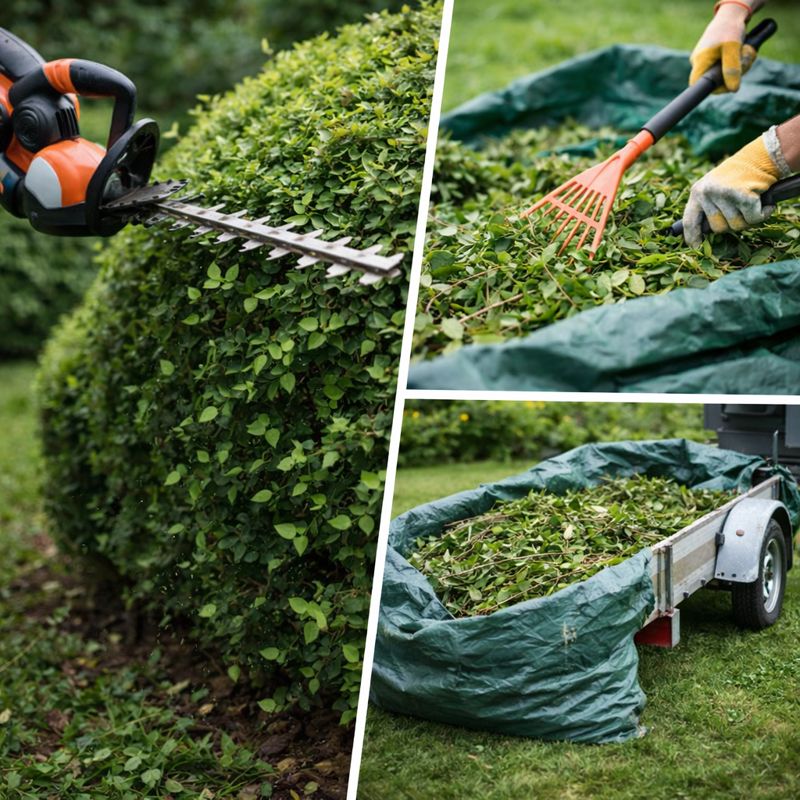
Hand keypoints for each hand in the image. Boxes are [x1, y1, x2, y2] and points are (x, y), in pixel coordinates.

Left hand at [682, 132, 784, 246]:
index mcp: (697, 192)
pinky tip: (765, 205)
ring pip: (736, 225)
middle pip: (718, 228)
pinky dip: (762, 214)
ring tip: (752, 204)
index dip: (692, 236)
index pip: (689, 221)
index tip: (696, 247)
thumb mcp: (714, 188)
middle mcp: (707, 192)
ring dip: (749, 219)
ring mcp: (724, 193)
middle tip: (742, 211)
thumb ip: (706, 206)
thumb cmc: (738, 176)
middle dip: (732, 225)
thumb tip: (702, 233)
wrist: (762, 156)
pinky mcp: (742, 195)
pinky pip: (752, 218)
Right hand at [689, 2, 756, 91]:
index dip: (715, 89)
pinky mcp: (713, 57)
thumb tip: (733, 89)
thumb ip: (732, 69)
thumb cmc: (730, 29)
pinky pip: (725, 66)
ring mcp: (705, 60)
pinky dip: (736, 61)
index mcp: (699, 62)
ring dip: (739, 66)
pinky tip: (741, 51)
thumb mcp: (733, 49)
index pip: (699, 86)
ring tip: (745, 51)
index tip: (732, 83)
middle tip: (745, 60)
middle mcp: (699, 62)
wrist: (731, 14)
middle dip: (734, 73)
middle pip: (715, 80)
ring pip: (722, 73)